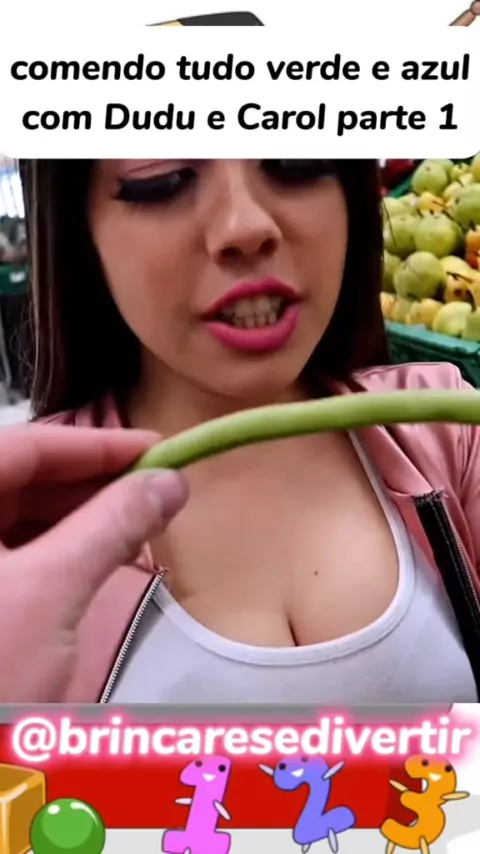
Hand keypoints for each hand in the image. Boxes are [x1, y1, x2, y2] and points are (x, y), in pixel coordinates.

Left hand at [0, 424, 187, 701]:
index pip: (19, 447)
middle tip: (155, 487)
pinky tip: (105, 556)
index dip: (91, 442)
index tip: (154, 447)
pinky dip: (64, 551)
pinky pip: (18, 557)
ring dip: (82, 517)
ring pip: (19, 519)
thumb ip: (111, 525)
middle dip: (91, 482)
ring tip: (139, 523)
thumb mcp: (51, 593)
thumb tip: (169, 482)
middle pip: (18, 480)